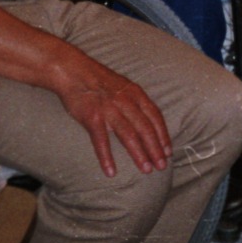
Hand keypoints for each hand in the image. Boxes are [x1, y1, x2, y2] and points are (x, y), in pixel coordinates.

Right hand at [54, 50, 172, 176]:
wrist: (72, 70)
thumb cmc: (98, 80)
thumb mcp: (123, 85)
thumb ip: (135, 101)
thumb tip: (148, 120)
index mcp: (135, 93)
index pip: (155, 117)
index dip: (163, 135)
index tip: (168, 151)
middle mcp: (125, 101)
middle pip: (145, 129)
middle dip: (155, 149)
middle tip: (161, 166)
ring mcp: (109, 109)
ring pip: (129, 136)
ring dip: (139, 154)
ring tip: (146, 170)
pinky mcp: (92, 117)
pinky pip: (101, 141)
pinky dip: (106, 158)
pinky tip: (111, 172)